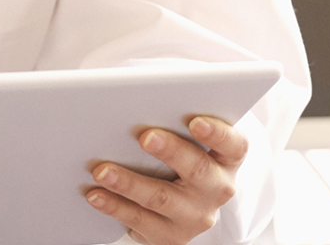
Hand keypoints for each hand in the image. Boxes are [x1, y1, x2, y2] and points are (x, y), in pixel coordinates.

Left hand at [82, 114, 247, 244]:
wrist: (184, 206)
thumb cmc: (182, 156)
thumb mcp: (190, 140)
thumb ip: (176, 120)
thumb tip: (142, 97)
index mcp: (228, 159)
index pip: (233, 145)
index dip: (218, 133)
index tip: (196, 121)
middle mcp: (218, 189)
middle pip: (198, 170)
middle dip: (171, 152)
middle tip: (145, 137)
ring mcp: (195, 216)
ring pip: (162, 198)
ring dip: (129, 183)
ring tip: (103, 170)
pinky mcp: (170, 237)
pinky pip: (139, 221)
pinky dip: (114, 206)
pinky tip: (96, 194)